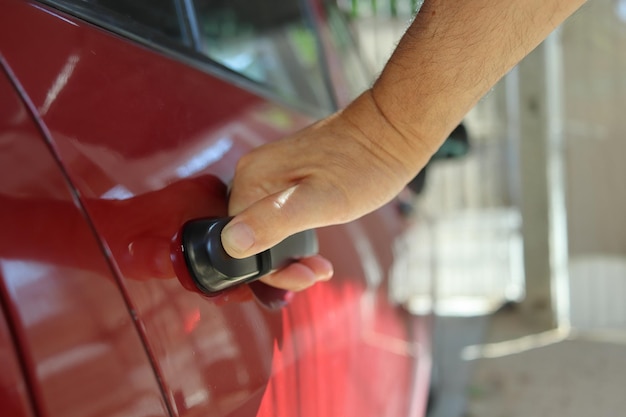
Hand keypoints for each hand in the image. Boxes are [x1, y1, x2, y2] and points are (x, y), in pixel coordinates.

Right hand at [222, 91, 432, 291]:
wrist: (389, 135)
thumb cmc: (363, 166)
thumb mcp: (322, 201)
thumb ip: (274, 220)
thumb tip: (230, 242)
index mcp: (252, 179)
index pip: (236, 242)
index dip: (267, 270)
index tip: (303, 275)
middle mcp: (253, 175)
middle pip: (247, 238)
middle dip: (279, 266)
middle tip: (315, 272)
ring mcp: (269, 176)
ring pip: (263, 231)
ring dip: (288, 257)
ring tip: (319, 266)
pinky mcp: (286, 179)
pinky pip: (278, 219)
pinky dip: (294, 240)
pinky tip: (315, 251)